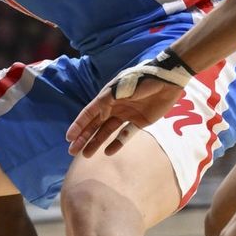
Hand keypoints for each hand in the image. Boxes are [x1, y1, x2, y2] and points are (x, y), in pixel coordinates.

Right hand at [66, 75, 182, 156]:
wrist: (167, 81)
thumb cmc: (143, 80)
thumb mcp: (124, 85)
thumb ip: (111, 98)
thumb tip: (99, 109)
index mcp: (106, 98)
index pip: (89, 114)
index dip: (78, 125)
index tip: (69, 138)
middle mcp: (113, 107)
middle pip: (94, 125)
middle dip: (83, 138)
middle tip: (72, 152)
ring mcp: (125, 115)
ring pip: (106, 131)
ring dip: (96, 142)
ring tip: (86, 155)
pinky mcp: (138, 122)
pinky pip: (125, 134)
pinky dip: (117, 143)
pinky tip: (108, 152)